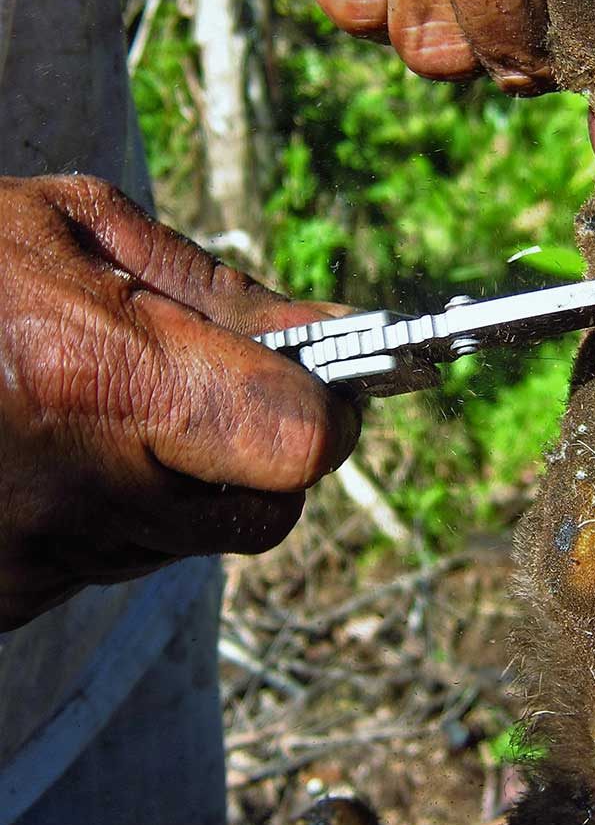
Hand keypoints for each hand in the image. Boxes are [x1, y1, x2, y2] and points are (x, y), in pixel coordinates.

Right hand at [0, 175, 359, 629]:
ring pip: (196, 537)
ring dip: (185, 476)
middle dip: (269, 450)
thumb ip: (213, 289)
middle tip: (214, 383)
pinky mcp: (12, 598)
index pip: (299, 441)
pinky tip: (51, 448)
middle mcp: (82, 490)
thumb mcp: (65, 227)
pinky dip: (119, 510)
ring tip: (99, 401)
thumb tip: (333, 334)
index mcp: (100, 377)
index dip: (330, 407)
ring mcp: (43, 560)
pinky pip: (121, 560)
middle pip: (270, 511)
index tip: (322, 372)